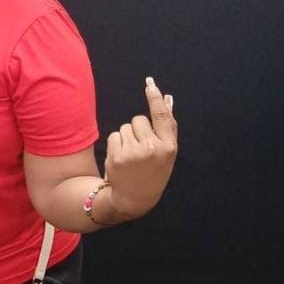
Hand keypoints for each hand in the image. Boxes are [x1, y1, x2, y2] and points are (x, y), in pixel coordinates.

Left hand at [103, 78, 177, 219]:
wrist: (134, 199)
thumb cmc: (153, 172)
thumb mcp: (166, 153)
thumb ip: (167, 127)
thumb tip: (167, 98)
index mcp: (169, 147)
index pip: (161, 116)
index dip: (155, 98)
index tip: (150, 84)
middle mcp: (153, 149)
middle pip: (139, 120)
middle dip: (138, 130)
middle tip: (141, 149)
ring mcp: (134, 153)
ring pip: (125, 127)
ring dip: (126, 138)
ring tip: (132, 156)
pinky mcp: (117, 156)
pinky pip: (114, 135)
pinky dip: (117, 144)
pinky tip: (122, 158)